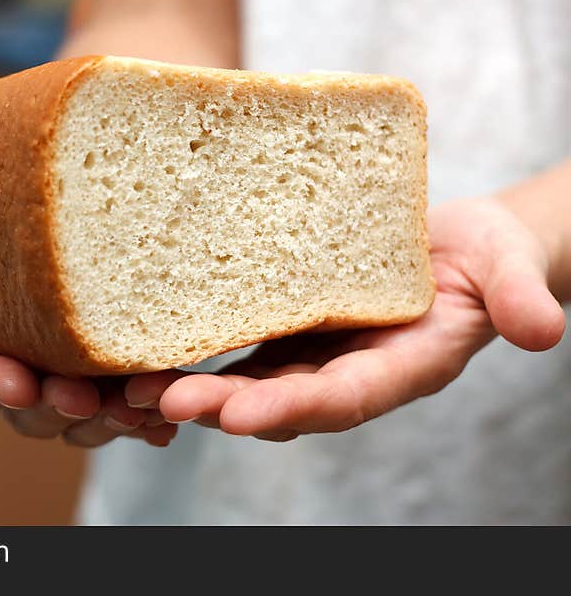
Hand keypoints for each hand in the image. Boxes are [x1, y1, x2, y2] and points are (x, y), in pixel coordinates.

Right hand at [0, 168, 177, 447]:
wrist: (80, 196)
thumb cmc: (11, 194)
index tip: (18, 385)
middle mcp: (17, 363)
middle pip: (25, 411)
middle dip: (52, 411)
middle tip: (83, 400)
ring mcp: (65, 377)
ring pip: (78, 423)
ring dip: (105, 424)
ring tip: (137, 410)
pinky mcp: (112, 379)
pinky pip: (126, 414)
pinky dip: (144, 424)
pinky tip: (165, 424)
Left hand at [124, 197, 565, 440]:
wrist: (450, 244)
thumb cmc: (482, 256)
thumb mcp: (506, 268)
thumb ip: (518, 299)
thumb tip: (542, 331)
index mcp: (398, 369)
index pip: (345, 399)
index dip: (297, 410)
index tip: (245, 416)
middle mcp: (345, 371)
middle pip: (280, 400)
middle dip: (223, 405)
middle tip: (164, 399)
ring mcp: (311, 353)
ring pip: (247, 380)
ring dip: (191, 387)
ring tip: (130, 386)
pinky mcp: (285, 326)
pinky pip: (237, 345)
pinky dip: (193, 352)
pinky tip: (144, 348)